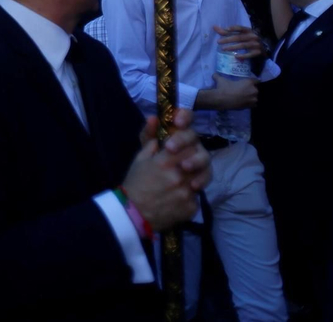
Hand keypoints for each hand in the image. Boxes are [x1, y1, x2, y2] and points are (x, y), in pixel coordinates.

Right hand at [123, 110, 211, 230]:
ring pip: (199, 179)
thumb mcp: (139, 158)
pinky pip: (197, 197)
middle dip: (192, 162)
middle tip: (183, 167)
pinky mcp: (191, 208)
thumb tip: (155, 119)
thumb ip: (150, 138)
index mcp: (165, 161)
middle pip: (198, 161)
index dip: (187, 145)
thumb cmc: (135, 183)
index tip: (180, 150)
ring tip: (179, 183)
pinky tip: (177, 198)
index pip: (189, 145)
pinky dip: (190, 197)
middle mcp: (179, 175)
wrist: (133, 214)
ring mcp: (187, 192)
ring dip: (192, 179)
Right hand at [197, 74, 258, 110]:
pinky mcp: (250, 106)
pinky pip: (253, 104)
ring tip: (244, 97)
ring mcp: (252, 99)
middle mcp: (253, 90)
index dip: (252, 81)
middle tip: (244, 91)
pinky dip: (250, 104)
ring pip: (255, 97)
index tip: (248, 83)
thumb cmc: (223, 88)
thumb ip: (219, 76)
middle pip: (255, 89)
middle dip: (251, 90)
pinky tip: (244, 103)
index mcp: (249, 82)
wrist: (221, 99)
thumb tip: (214, 74)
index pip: (256, 80)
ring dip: (251, 97)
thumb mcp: (221, 79)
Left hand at [214, 25, 264, 62]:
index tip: (225, 29)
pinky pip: (249, 54)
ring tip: (223, 49)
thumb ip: (227, 32)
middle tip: (218, 42)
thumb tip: (214, 27)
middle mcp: (253, 36)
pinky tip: (236, 56)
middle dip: (228, 39)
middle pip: (239, 37)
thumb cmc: (248, 40)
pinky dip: (243, 55)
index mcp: (248, 30)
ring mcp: (256, 44)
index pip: (240, 28)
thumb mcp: (240, 34)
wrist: (264, 48)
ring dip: (233, 47)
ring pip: (243, 45)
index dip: (233, 28)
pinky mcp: (257, 52)